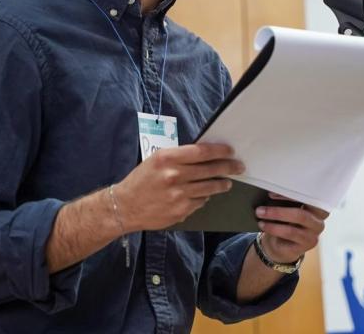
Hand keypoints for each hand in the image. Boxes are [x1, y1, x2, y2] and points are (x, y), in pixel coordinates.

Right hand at [115, 143, 243, 230]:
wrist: (125, 206)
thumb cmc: (141, 180)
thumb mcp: (157, 160)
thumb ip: (179, 157)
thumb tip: (205, 155)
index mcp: (168, 158)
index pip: (201, 152)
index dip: (220, 151)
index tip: (230, 151)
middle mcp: (174, 176)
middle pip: (210, 169)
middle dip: (228, 167)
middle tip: (238, 167)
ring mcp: (178, 195)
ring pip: (209, 187)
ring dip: (221, 184)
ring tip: (227, 182)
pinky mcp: (181, 211)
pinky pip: (200, 201)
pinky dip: (204, 197)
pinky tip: (204, 194)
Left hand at [255, 192, 328, 263]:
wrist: (281, 246)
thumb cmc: (284, 223)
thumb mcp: (286, 210)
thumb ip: (285, 202)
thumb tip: (271, 192)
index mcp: (316, 208)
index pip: (307, 197)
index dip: (290, 194)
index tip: (271, 193)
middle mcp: (318, 221)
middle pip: (303, 210)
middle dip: (280, 208)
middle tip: (261, 208)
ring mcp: (314, 234)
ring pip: (296, 220)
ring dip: (275, 216)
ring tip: (260, 214)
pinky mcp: (307, 245)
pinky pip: (290, 233)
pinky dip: (274, 228)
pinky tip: (263, 225)